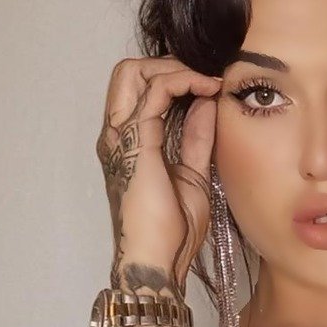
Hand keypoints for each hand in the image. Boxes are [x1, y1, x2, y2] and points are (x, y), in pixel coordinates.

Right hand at [95, 56, 222, 293]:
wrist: (159, 262)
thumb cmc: (172, 233)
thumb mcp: (193, 176)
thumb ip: (196, 140)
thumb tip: (206, 106)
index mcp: (129, 145)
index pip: (140, 92)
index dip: (173, 79)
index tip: (208, 86)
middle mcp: (118, 136)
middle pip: (128, 73)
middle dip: (167, 64)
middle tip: (203, 76)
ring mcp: (122, 137)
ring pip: (135, 73)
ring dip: (175, 67)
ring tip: (207, 79)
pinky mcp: (137, 142)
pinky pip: (156, 92)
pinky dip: (183, 80)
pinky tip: (207, 88)